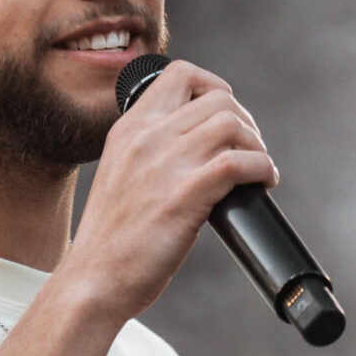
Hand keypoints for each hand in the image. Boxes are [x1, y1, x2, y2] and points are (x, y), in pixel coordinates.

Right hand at [51, 60, 275, 325]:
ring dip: (256, 145)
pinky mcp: (184, 197)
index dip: (214, 87)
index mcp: (128, 129)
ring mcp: (164, 165)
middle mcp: (145, 138)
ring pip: (231, 124)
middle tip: (249, 150)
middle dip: (245, 121)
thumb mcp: (120, 174)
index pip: (179, 74)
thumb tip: (202, 143)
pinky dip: (261, 168)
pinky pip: (238, 162)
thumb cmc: (112, 240)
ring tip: (258, 169)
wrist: (93, 281)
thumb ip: (151, 151)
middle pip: (217, 98)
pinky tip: (262, 184)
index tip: (226, 117)